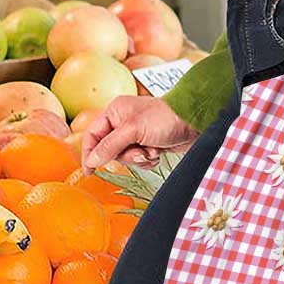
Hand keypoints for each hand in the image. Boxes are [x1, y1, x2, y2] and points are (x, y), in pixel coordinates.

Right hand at [81, 96, 198, 171]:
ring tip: (152, 150)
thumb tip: (92, 160)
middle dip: (126, 155)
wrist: (194, 122)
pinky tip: (158, 152)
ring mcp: (136, 134)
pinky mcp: (148, 144)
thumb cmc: (165, 118)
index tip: (89, 171)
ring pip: (125, 157)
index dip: (89, 153)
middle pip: (109, 150)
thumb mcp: (133, 130)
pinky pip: (139, 160)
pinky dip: (148, 160)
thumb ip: (110, 145)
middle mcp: (123, 122)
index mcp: (115, 112)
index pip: (92, 135)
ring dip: (139, 158)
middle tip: (139, 152)